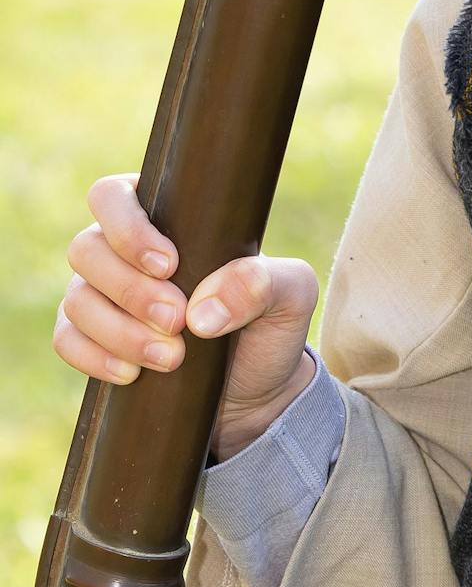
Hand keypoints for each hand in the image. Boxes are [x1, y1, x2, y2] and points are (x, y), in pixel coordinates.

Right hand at [54, 171, 320, 460]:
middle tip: (176, 320)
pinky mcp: (91, 338)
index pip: (114, 196)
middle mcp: (120, 249)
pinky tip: (132, 373)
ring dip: (118, 330)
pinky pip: (66, 340)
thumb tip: (203, 312)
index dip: (129, 228)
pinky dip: (94, 357)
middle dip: (129, 289)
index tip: (169, 265)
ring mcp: (100, 293)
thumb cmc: (270, 323)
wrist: (255, 390)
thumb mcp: (289, 297)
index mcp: (165, 215)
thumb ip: (261, 284)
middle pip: (87, 249)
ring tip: (170, 357)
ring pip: (77, 299)